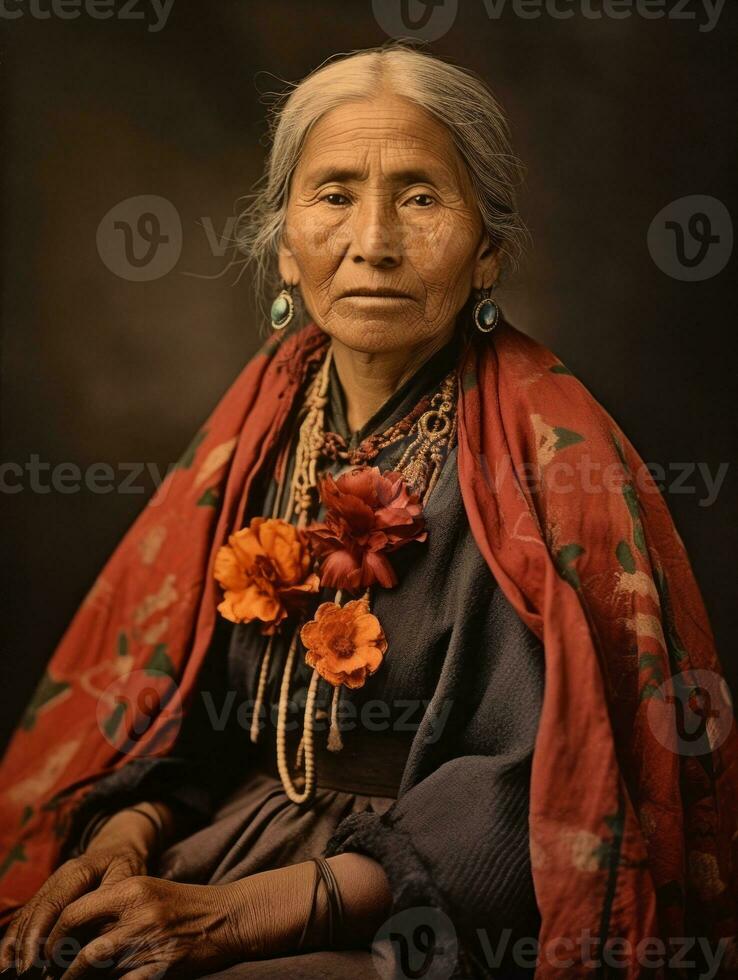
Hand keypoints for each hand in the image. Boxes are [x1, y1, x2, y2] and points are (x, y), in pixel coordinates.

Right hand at [0, 807, 158, 973]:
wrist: (119, 848)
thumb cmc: (126, 867)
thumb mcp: (125, 880)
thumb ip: (108, 904)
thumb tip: (93, 937)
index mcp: (78, 871)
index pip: (53, 904)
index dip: (42, 933)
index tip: (39, 960)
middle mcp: (58, 877)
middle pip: (36, 911)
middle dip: (27, 943)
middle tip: (24, 972)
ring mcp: (50, 885)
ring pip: (27, 914)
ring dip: (18, 942)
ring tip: (15, 969)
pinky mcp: (47, 894)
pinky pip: (27, 915)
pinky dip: (17, 936)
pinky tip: (12, 957)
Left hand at [41, 876, 247, 979]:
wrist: (227, 917)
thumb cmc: (184, 904)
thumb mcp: (148, 891)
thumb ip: (114, 907)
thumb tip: (74, 932)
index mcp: (131, 889)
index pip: (75, 912)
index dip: (55, 935)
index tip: (48, 950)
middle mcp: (138, 914)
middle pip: (82, 946)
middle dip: (63, 966)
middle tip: (54, 974)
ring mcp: (150, 942)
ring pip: (97, 967)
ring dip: (80, 979)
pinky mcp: (163, 966)